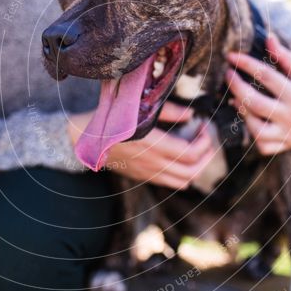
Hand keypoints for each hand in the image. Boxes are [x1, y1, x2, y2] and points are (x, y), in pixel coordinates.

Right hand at [67, 101, 216, 189]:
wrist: (84, 138)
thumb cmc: (110, 117)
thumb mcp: (137, 107)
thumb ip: (167, 111)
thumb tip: (191, 115)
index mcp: (151, 144)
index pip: (190, 153)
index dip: (204, 142)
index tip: (204, 126)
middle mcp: (151, 163)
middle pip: (191, 171)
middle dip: (205, 156)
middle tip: (206, 139)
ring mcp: (147, 172)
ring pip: (183, 181)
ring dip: (197, 167)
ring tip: (198, 151)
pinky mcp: (143, 176)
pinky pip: (171, 183)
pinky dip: (184, 174)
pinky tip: (182, 159)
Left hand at [224, 34, 290, 154]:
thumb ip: (284, 55)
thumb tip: (268, 37)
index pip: (266, 76)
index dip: (245, 64)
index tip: (231, 55)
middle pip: (255, 103)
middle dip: (236, 87)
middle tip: (227, 74)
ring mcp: (288, 133)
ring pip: (256, 129)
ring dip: (242, 112)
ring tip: (236, 97)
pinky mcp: (286, 144)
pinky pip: (263, 145)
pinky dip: (253, 135)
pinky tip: (249, 118)